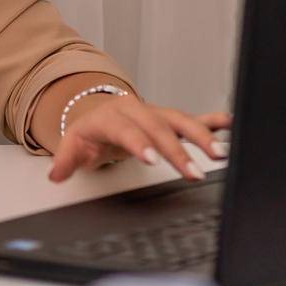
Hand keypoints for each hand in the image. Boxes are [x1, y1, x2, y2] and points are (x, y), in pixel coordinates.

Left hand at [46, 90, 231, 183]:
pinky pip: (193, 118)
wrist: (98, 112)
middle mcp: (136, 111)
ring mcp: (155, 113)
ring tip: (218, 154)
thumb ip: (65, 161)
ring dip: (201, 137)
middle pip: (159, 128)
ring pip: (180, 121)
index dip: (139, 143)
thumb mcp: (73, 144)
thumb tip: (56, 174)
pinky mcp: (169, 119)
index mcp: (111, 117)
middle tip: (193, 172)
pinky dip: (211, 121)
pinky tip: (229, 124)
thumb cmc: (89, 131)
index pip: (126, 130)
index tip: (152, 159)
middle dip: (178, 150)